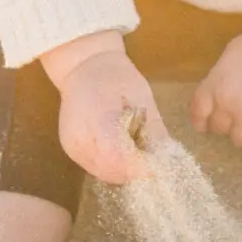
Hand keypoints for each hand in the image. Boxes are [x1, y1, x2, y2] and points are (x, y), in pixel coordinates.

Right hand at [47, 36, 168, 183]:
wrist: (85, 67)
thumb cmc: (116, 77)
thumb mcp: (142, 98)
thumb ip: (153, 129)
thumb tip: (169, 158)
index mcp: (98, 121)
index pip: (121, 159)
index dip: (142, 167)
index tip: (161, 166)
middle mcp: (80, 141)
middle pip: (112, 172)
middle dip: (136, 170)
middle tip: (152, 160)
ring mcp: (73, 149)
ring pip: (105, 174)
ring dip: (125, 170)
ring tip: (138, 154)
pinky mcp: (72, 152)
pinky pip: (96, 168)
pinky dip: (113, 166)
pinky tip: (123, 152)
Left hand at [191, 26, 241, 155]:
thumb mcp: (233, 51)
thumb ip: (220, 74)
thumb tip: (219, 87)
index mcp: (216, 86)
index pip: (198, 113)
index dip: (202, 120)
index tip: (208, 122)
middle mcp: (228, 107)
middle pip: (219, 129)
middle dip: (228, 122)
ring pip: (240, 142)